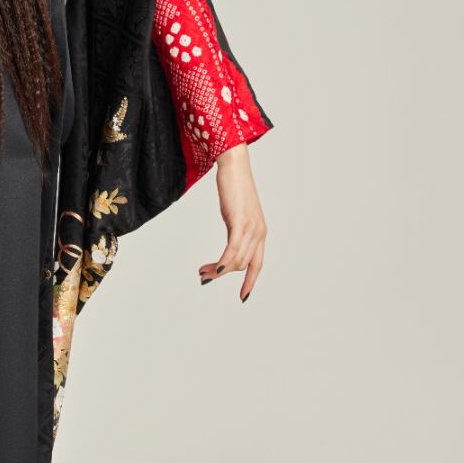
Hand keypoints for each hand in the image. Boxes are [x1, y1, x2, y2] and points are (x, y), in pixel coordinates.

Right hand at [199, 144, 266, 302]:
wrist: (234, 166)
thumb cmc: (234, 186)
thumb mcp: (237, 212)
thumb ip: (237, 228)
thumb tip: (231, 242)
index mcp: (260, 232)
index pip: (257, 264)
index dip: (250, 282)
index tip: (243, 296)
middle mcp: (259, 233)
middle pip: (242, 265)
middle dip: (222, 275)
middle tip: (203, 276)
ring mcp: (251, 228)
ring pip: (236, 261)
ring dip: (217, 270)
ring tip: (202, 272)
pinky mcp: (240, 223)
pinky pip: (232, 251)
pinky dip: (222, 264)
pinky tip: (213, 270)